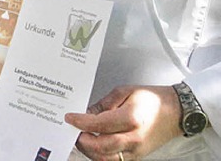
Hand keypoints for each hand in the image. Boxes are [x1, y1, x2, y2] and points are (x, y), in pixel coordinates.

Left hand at [65, 85, 181, 159]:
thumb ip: (104, 103)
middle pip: (101, 147)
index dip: (81, 122)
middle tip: (72, 131)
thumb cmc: (152, 99)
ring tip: (81, 138)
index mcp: (131, 118)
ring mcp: (136, 150)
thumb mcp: (124, 91)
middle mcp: (134, 138)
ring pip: (107, 158)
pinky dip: (101, 155)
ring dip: (90, 151)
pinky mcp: (138, 156)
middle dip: (82, 140)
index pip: (99, 124)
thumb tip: (87, 112)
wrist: (175, 111)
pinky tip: (94, 146)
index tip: (70, 118)